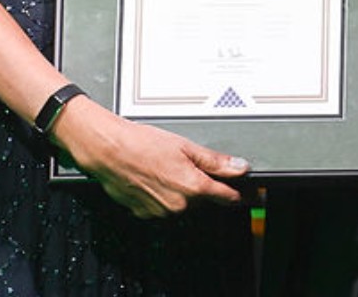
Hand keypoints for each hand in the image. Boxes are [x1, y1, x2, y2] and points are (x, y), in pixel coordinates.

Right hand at [50, 98, 249, 217]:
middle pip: (203, 200)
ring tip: (164, 167)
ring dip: (181, 191)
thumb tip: (240, 167)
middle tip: (186, 164)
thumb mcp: (185, 146)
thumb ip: (215, 161)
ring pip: (183, 204)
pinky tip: (153, 177)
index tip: (250, 193)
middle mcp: (180, 205)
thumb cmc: (141, 144)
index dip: (240, 193)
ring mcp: (162, 212)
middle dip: (202, 185)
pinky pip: (162, 207)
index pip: (227, 197)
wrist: (108, 151)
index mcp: (193, 187)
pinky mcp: (145, 214)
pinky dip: (162, 195)